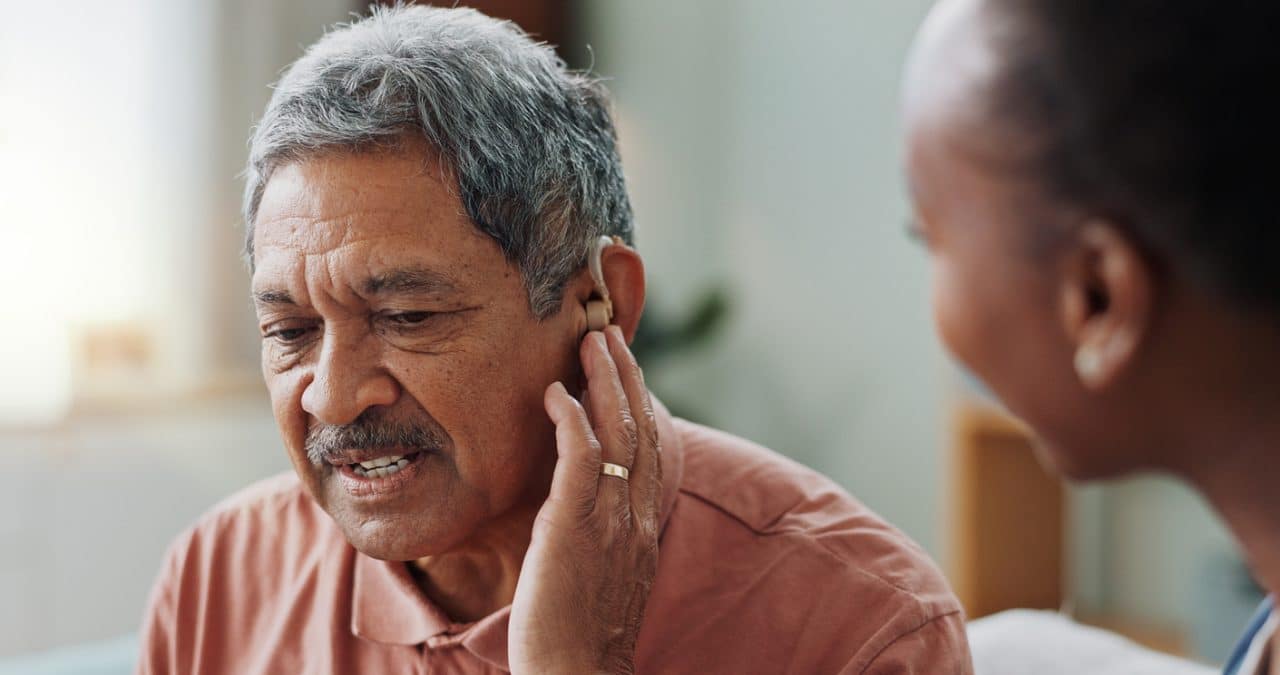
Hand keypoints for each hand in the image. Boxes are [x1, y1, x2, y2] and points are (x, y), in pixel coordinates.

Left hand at [508, 326, 662, 674]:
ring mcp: (612, 520)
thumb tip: (578, 502)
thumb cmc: (576, 634)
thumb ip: (599, 531)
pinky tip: (557, 393)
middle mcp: (637, 516)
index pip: (650, 449)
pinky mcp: (577, 526)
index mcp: (643, 526)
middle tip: (610, 333)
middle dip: (627, 375)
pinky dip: (572, 418)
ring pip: (619, 432)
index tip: (625, 368)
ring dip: (605, 380)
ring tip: (591, 342)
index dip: (640, 402)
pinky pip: (583, 457)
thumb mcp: (600, 573)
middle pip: (642, 428)